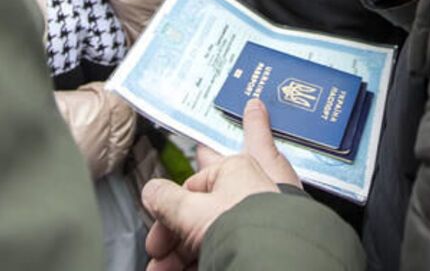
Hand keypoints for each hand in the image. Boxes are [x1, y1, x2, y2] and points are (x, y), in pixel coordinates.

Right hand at [141, 100, 296, 269]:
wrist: (277, 260)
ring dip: (181, 253)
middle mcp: (249, 189)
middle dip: (173, 235)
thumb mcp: (190, 211)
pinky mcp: (261, 242)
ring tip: (163, 270)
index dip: (166, 210)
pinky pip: (226, 246)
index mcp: (234, 169)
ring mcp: (257, 218)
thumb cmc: (245, 227)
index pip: (192, 185)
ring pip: (210, 233)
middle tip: (157, 253)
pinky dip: (201, 259)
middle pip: (200, 212)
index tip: (154, 234)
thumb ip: (165, 199)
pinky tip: (186, 270)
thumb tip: (151, 191)